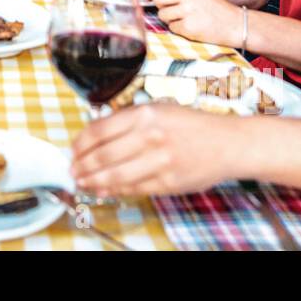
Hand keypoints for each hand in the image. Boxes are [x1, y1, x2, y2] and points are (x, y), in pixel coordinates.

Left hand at [71, 103, 236, 197]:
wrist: (228, 143)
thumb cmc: (192, 125)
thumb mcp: (158, 110)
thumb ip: (128, 120)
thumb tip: (96, 135)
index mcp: (144, 114)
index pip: (99, 130)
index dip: (80, 144)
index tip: (73, 150)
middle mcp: (150, 137)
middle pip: (102, 155)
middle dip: (81, 166)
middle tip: (72, 171)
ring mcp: (159, 162)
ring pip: (114, 175)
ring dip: (92, 181)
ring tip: (82, 182)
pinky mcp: (167, 182)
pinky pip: (133, 188)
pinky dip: (114, 190)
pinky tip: (103, 189)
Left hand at [147, 0, 245, 47]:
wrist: (236, 24)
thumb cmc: (215, 8)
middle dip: (161, 7)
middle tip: (173, 11)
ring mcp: (188, 10)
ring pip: (163, 14)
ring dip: (170, 19)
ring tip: (186, 19)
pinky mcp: (188, 26)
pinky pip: (172, 28)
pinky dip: (179, 29)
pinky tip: (192, 27)